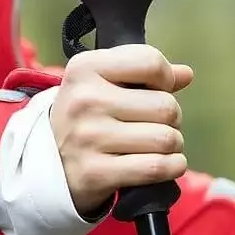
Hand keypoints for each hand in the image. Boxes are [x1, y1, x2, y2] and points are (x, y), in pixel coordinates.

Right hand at [50, 45, 194, 215]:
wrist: (48, 164)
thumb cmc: (86, 119)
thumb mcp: (102, 85)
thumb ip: (144, 74)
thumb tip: (185, 74)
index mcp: (85, 68)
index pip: (150, 62)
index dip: (165, 79)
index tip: (157, 91)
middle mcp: (84, 100)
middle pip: (166, 106)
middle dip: (172, 119)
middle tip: (157, 126)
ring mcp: (88, 138)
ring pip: (166, 139)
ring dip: (173, 146)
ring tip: (157, 146)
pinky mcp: (96, 172)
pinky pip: (156, 167)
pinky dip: (172, 167)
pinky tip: (168, 164)